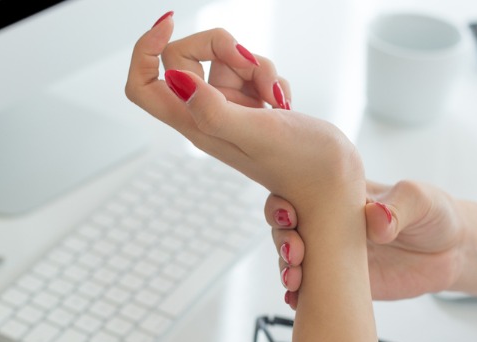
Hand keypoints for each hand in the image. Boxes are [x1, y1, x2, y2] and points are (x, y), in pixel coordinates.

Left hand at [125, 13, 364, 215]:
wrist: (334, 182)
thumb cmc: (302, 166)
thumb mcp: (258, 134)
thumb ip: (215, 110)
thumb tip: (175, 80)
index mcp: (194, 125)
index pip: (142, 85)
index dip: (145, 50)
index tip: (169, 24)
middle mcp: (205, 115)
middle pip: (184, 58)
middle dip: (221, 47)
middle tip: (250, 64)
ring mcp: (228, 109)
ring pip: (224, 60)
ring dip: (256, 65)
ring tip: (276, 98)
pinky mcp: (251, 105)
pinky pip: (250, 71)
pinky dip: (270, 76)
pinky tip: (283, 102)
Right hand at [269, 179, 467, 307]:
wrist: (452, 252)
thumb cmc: (434, 214)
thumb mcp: (421, 201)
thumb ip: (398, 207)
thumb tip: (376, 220)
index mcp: (341, 195)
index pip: (299, 192)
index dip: (284, 203)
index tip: (290, 217)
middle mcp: (329, 223)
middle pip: (287, 227)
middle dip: (282, 240)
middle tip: (296, 253)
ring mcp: (332, 254)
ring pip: (293, 259)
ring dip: (286, 269)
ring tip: (294, 280)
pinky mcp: (340, 281)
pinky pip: (311, 288)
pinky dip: (298, 295)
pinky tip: (295, 300)